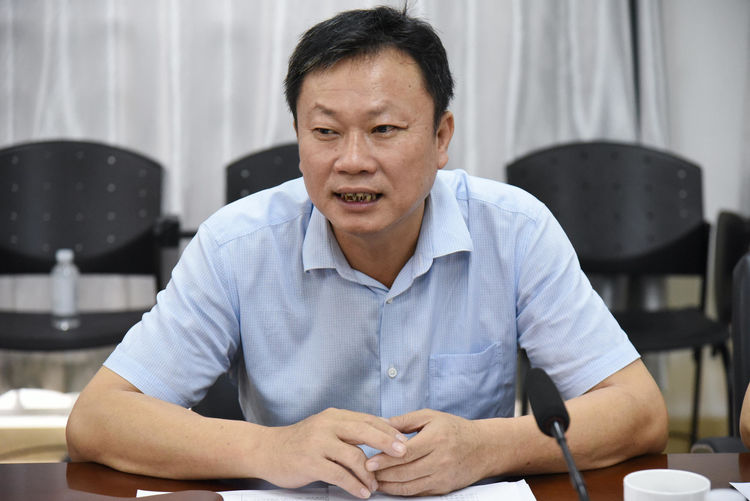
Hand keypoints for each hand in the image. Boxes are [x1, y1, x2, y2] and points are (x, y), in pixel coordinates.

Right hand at [258, 408, 407, 498]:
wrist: (267, 450)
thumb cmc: (300, 442)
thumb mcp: (324, 428)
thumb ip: (347, 431)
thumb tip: (380, 435)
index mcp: (334, 416)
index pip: (367, 419)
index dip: (387, 429)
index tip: (403, 440)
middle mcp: (327, 425)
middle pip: (364, 431)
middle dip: (387, 443)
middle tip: (403, 454)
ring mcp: (318, 443)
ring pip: (354, 456)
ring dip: (369, 474)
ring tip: (375, 486)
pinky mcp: (310, 462)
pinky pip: (339, 475)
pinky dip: (354, 485)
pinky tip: (362, 493)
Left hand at [365, 409, 488, 495]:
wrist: (483, 448)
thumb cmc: (455, 429)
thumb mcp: (431, 417)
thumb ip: (405, 421)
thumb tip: (381, 423)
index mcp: (436, 439)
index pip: (406, 453)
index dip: (385, 459)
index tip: (369, 461)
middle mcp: (440, 460)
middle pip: (405, 472)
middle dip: (382, 474)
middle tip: (365, 472)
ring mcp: (442, 476)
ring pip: (410, 486)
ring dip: (389, 486)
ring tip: (373, 481)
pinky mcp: (443, 488)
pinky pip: (418, 492)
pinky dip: (402, 492)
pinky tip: (390, 487)